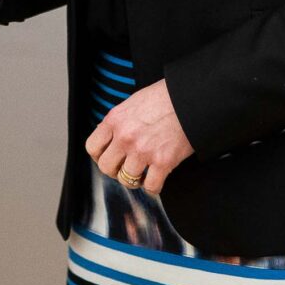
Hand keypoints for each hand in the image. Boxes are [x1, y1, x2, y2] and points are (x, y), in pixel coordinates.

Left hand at [85, 79, 193, 196]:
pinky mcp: (163, 162)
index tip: (110, 157)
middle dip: (116, 170)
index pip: (93, 148)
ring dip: (135, 179)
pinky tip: (157, 178)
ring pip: (126, 180)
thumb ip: (120, 121)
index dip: (100, 156)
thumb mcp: (133, 103)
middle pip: (106, 168)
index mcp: (115, 120)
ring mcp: (143, 151)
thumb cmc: (165, 98)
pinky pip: (150, 187)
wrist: (191, 99)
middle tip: (126, 167)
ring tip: (144, 172)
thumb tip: (110, 136)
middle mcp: (125, 136)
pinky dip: (154, 186)